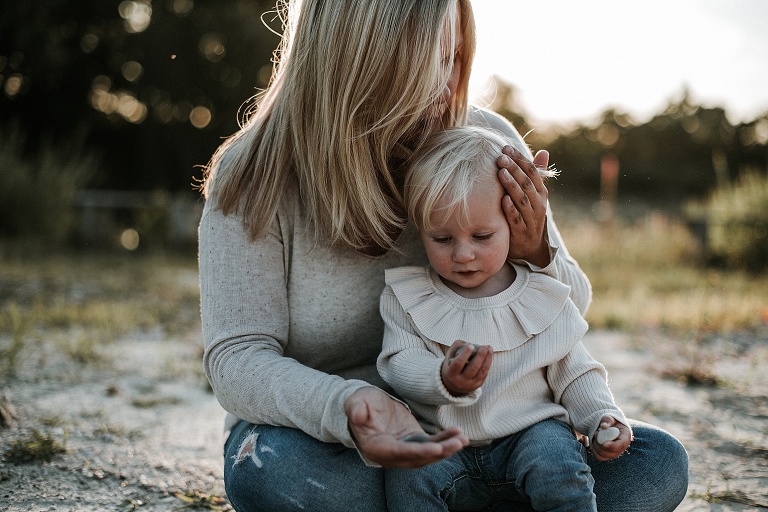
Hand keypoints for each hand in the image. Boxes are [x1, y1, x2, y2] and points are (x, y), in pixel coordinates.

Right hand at [344, 387, 467, 467]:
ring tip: (462, 439)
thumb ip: (355, 408)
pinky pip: (432, 444)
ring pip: (428, 454)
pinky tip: (459, 435)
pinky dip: (446, 441)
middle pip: (418, 457)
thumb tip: (356, 414)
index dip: (418, 451)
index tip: (436, 448)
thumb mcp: (356, 401)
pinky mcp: (414, 442)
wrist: (366, 406)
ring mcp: (405, 450)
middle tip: (457, 442)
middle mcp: (391, 455)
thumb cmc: (360, 403)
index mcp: (376, 447)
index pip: (399, 452)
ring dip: (447, 448)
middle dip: (439, 451)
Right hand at [441, 340, 492, 395]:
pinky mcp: (478, 384)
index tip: (470, 345)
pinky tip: (489, 354)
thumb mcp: (449, 356)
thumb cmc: (451, 366)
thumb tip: (469, 344)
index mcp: (451, 374)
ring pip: (482, 371)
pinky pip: (485, 373)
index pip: (458, 363)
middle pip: (472, 368)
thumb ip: (456, 347)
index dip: (465, 354)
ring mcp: (470, 384)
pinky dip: (488, 363)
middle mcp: (461, 381)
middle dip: (480, 356)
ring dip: (487, 359)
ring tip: (489, 348)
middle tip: (484, 347)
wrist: (453, 384)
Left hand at [497, 146, 549, 266]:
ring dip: (512, 185)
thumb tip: (544, 151)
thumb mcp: (534, 195)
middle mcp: (538, 204)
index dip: (520, 159)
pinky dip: (511, 209)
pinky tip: (503, 200)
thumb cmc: (528, 215)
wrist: (530, 247)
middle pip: (527, 183)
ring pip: (522, 200)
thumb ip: (536, 174)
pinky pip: (517, 219)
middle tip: (501, 157)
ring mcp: (530, 219)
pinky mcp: (521, 232)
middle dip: (514, 169)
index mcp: (541, 193)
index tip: (506, 148)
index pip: (533, 172)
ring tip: (501, 172)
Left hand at [590, 415, 632, 461]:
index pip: (621, 445)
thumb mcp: (609, 417)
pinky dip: (593, 449)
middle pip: (612, 453)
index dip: (613, 446)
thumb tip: (603, 426)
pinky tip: (594, 441)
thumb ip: (607, 420)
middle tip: (596, 433)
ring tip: (596, 435)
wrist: (607, 426)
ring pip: (603, 456)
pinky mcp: (607, 455)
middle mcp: (621, 447)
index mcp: (625, 437)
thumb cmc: (609, 421)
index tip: (604, 443)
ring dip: (596, 446)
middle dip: (601, 444)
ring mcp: (614, 452)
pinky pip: (599, 457)